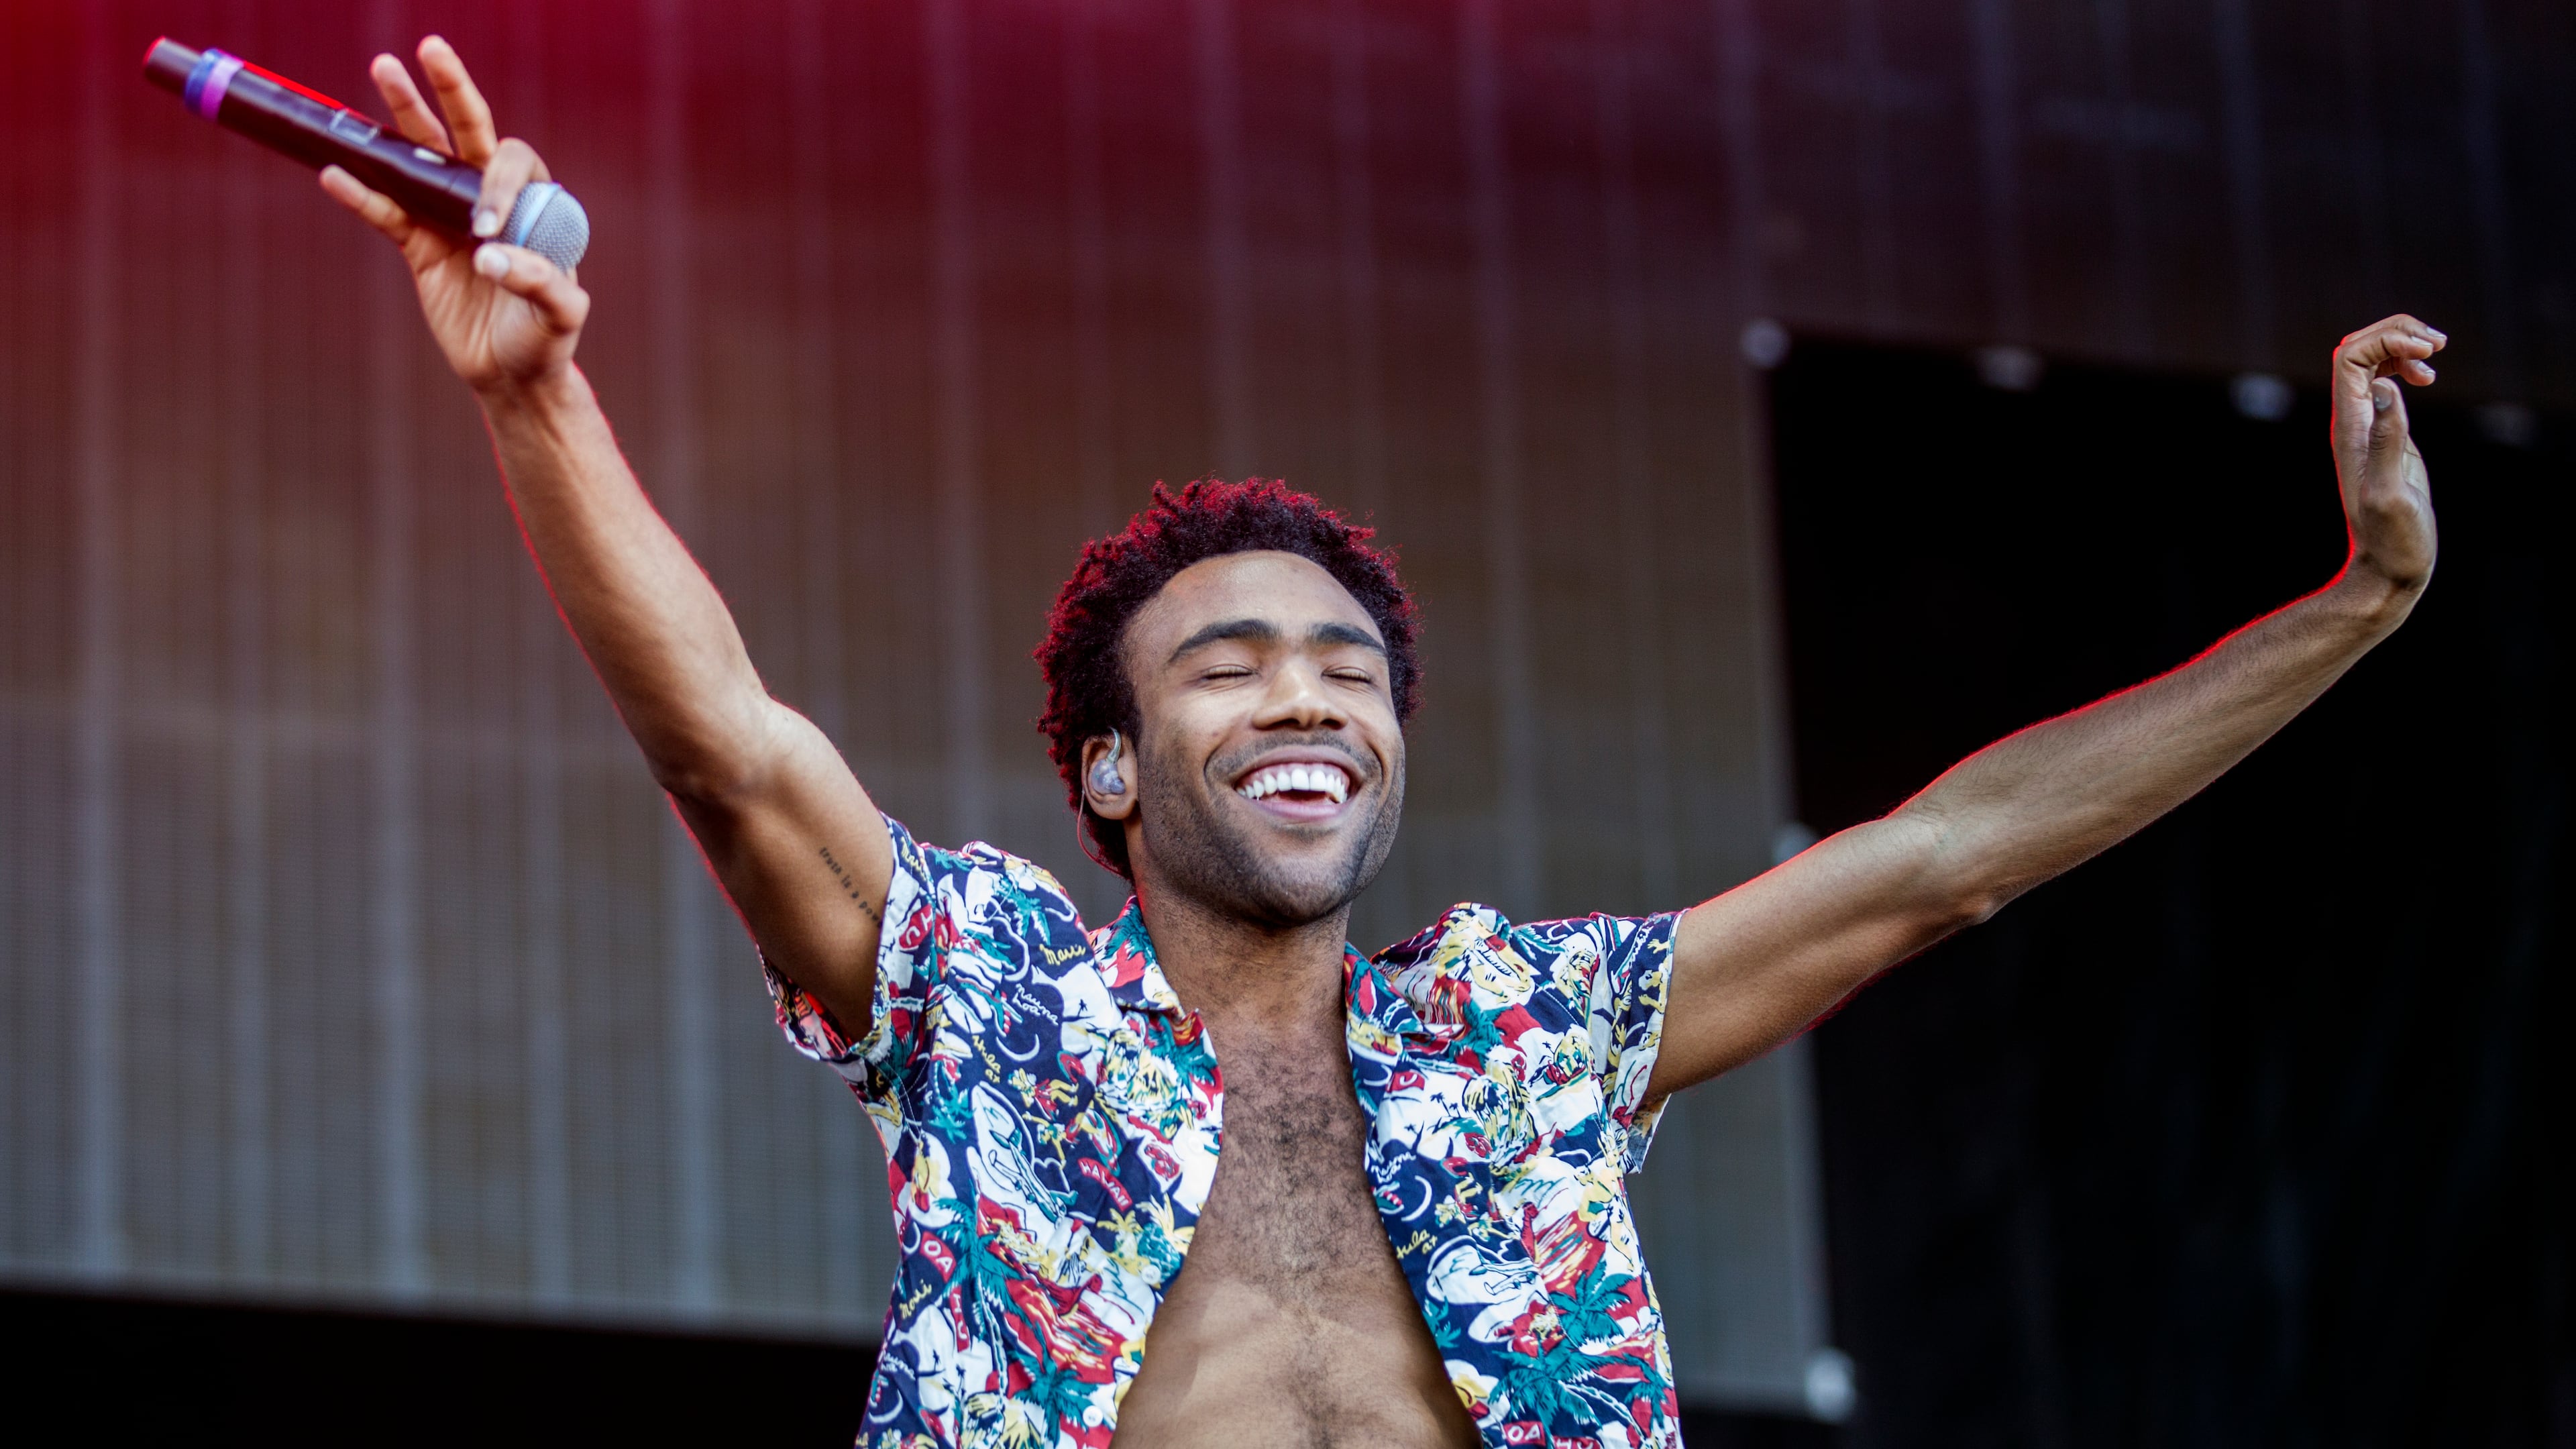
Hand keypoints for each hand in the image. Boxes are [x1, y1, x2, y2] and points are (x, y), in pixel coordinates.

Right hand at [319, 36, 587, 395]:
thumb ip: (542, 284)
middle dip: (450, 92)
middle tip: (429, 49)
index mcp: (534, 208)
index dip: (496, 185)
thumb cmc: (545, 342)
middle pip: (468, 136)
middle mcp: (491, 203)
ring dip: (402, 118)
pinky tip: (336, 174)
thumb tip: (492, 253)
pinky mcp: (419, 246)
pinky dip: (362, 195)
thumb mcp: (560, 318)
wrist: (512, 375)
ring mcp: (451, 219)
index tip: (484, 230)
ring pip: (422, 159)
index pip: (513, 166)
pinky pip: (387, 212)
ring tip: (383, 68)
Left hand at [2329, 314, 2443, 596]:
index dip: (2386, 341)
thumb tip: (2384, 387)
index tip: (2427, 353)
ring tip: (2436, 352)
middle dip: (2395, 334)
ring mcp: (2368, 427)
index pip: (2350, 359)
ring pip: (2371, 364)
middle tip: (2437, 344)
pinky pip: (2384, 384)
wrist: (2389, 565)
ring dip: (2401, 345)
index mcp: (2350, 427)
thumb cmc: (2392, 536)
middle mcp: (2353, 422)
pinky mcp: (2385, 436)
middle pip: (2357, 352)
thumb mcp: (2391, 490)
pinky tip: (2427, 377)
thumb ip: (2387, 440)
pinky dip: (2404, 367)